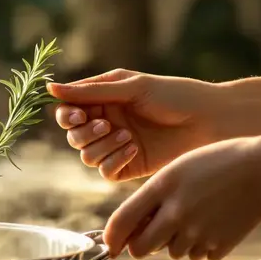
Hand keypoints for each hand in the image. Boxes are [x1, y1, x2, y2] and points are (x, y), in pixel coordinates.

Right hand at [48, 69, 222, 181]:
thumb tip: (49, 89)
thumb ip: (90, 91)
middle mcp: (108, 123)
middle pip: (74, 136)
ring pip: (86, 155)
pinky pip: (105, 172)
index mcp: (105, 99)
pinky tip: (133, 149)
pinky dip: (113, 161)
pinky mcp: (131, 167)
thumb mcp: (131, 87)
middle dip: (84, 132)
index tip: (78, 115)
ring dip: (101, 147)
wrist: (211, 121)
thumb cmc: (175, 95)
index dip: (67, 116)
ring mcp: (118, 146)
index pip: (69, 111)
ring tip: (126, 135)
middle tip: (106, 124)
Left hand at [102, 134, 260, 259]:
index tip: (110, 245)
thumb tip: (132, 229)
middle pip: (141, 249)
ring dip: (177, 242)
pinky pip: (199, 256)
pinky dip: (202, 246)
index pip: (121, 223)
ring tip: (197, 216)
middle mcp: (176, 213)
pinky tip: (216, 223)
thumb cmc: (218, 165)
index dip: (111, 239)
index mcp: (162, 188)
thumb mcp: (177, 170)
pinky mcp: (219, 246)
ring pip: (172, 253)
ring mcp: (198, 232)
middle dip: (141, 245)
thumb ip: (152, 198)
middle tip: (152, 234)